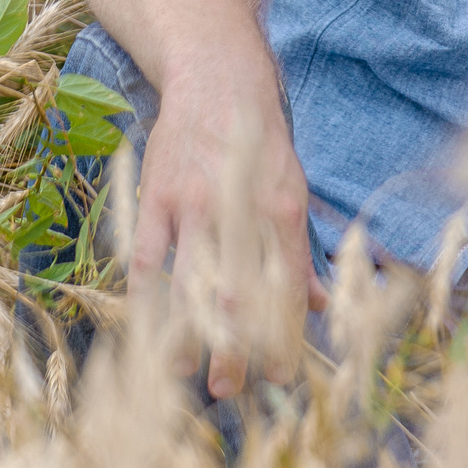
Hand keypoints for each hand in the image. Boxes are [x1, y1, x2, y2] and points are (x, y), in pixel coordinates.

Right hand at [129, 50, 327, 398]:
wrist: (217, 80)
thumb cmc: (260, 144)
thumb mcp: (294, 189)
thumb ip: (302, 251)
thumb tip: (320, 304)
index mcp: (283, 210)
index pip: (285, 287)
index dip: (283, 334)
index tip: (283, 374)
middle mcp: (240, 210)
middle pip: (237, 293)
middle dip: (235, 346)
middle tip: (234, 387)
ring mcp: (193, 204)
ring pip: (190, 282)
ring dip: (187, 332)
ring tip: (186, 373)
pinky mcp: (156, 198)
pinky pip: (148, 260)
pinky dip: (147, 298)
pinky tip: (149, 330)